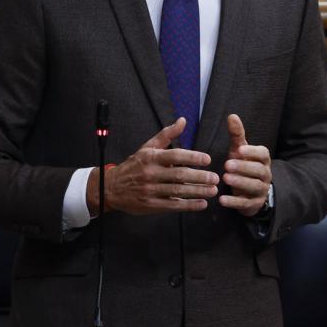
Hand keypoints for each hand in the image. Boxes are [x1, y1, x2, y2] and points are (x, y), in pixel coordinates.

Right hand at [87, 118, 218, 215]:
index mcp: (151, 158)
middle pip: (179, 175)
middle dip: (199, 177)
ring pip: (177, 191)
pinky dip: (188, 205)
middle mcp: (151, 174)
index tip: (208, 160)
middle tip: (215, 177)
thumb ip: (167, 135)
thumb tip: (183, 120)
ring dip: (197, 192)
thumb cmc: (134, 166)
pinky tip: (201, 204)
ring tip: (213, 190)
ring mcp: (150, 190)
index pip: (175, 156)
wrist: (111, 188)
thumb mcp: (147, 148)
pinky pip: (172, 206)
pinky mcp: (150, 205)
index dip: (192, 157)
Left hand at [219, 114, 272, 216]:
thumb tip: (231, 115)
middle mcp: (265, 175)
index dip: (252, 152)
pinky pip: (246, 204)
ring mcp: (261, 190)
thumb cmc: (243, 165)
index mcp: (263, 160)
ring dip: (240, 182)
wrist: (251, 192)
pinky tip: (222, 199)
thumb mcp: (240, 150)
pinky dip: (234, 202)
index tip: (239, 149)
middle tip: (227, 164)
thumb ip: (236, 134)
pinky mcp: (253, 204)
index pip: (263, 154)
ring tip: (225, 178)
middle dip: (244, 167)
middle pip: (259, 170)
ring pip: (254, 186)